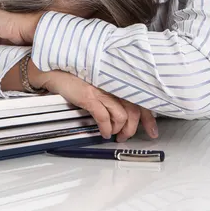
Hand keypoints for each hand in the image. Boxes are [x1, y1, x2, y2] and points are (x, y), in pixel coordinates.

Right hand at [33, 69, 158, 141]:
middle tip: (125, 137)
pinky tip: (104, 133)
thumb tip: (123, 116)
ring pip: (121, 116)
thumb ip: (113, 97)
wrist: (56, 72)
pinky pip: (104, 117)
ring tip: (113, 135)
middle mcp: (114, 85)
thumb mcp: (100, 87)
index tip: (153, 132)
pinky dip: (106, 129)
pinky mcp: (90, 96)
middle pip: (134, 111)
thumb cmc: (77, 80)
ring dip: (119, 130)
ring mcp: (102, 91)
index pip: (141, 101)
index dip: (149, 119)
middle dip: (132, 129)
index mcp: (118, 83)